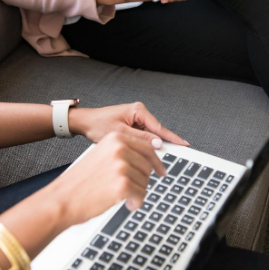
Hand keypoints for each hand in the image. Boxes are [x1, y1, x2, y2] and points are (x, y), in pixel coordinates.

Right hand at [51, 132, 165, 227]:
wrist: (61, 199)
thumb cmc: (79, 182)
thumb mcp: (101, 155)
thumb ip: (123, 153)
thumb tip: (146, 159)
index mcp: (115, 138)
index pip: (146, 147)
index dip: (156, 161)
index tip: (161, 169)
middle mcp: (120, 148)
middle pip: (148, 165)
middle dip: (143, 180)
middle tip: (133, 189)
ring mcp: (121, 165)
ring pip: (146, 181)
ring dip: (137, 192)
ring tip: (122, 196)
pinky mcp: (122, 184)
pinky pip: (141, 194)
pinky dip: (136, 202)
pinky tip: (127, 203)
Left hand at [69, 102, 188, 147]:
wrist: (84, 123)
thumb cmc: (98, 124)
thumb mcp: (119, 134)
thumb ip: (140, 139)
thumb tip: (157, 143)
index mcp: (138, 110)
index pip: (159, 126)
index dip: (172, 138)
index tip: (184, 144)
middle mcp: (139, 113)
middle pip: (156, 132)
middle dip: (161, 145)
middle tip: (168, 158)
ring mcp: (136, 119)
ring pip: (150, 136)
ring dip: (150, 147)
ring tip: (152, 158)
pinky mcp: (132, 125)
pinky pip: (143, 137)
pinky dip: (144, 146)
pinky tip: (143, 154)